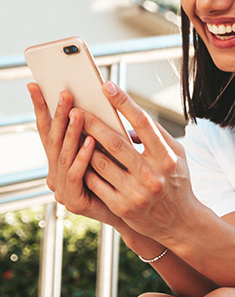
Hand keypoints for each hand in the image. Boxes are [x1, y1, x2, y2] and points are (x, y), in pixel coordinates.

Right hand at [27, 83, 119, 225]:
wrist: (137, 211)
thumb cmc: (124, 176)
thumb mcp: (110, 149)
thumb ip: (100, 131)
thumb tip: (100, 98)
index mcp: (63, 158)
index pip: (49, 129)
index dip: (42, 107)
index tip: (36, 85)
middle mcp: (57, 172)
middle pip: (54, 139)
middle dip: (59, 114)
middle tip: (64, 92)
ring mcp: (63, 188)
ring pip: (64, 155)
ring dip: (72, 132)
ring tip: (78, 113)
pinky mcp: (74, 201)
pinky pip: (77, 175)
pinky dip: (83, 157)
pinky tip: (91, 142)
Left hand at [78, 81, 199, 245]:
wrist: (180, 222)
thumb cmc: (177, 182)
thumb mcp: (178, 156)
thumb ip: (158, 136)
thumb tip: (132, 120)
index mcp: (167, 158)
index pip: (144, 123)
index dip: (124, 103)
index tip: (107, 87)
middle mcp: (152, 175)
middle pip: (117, 143)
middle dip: (94, 123)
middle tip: (77, 108)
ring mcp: (136, 193)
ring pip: (101, 163)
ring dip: (84, 145)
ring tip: (73, 130)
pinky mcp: (122, 208)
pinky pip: (96, 184)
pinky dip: (85, 169)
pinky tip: (77, 157)